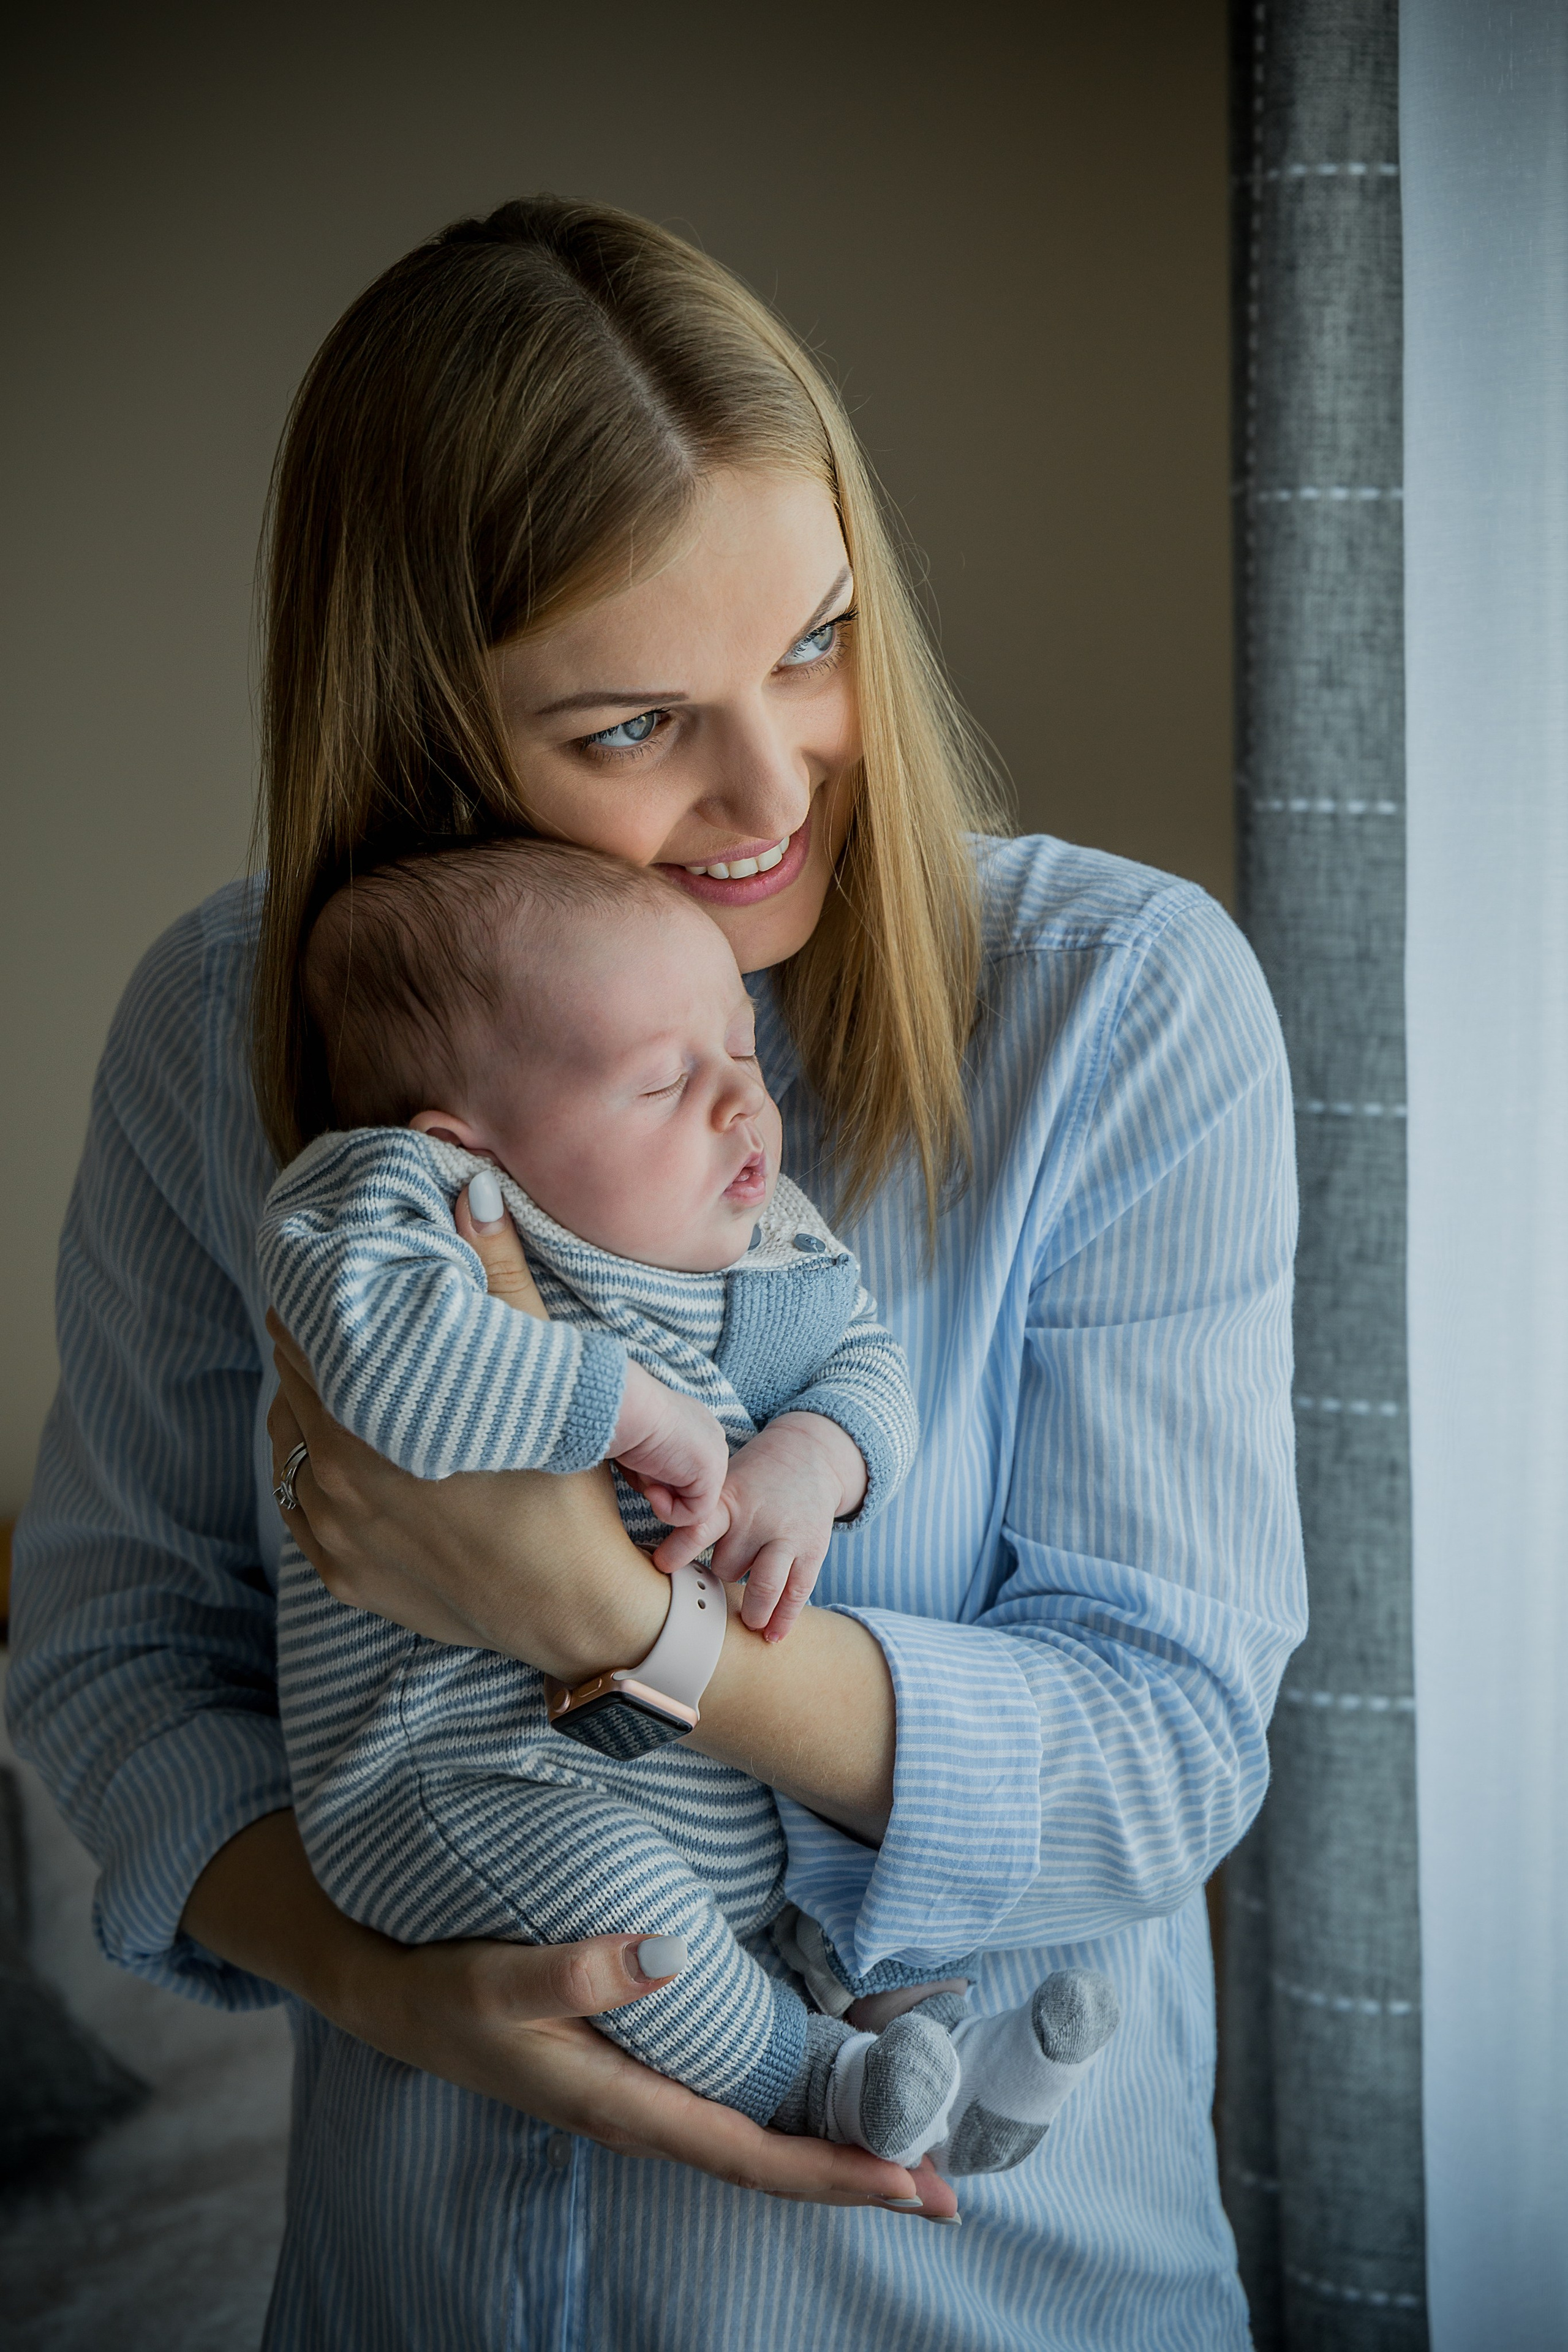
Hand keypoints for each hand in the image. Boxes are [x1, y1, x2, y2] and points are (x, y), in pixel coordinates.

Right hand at [179, 1812, 957, 2218]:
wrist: (390, 1993)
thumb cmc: (443, 1988)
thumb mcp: (496, 1976)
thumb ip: (576, 1971)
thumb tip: (667, 1954)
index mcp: (620, 2105)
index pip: (748, 2154)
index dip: (833, 2170)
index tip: (912, 2181)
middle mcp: (642, 2113)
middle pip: (768, 2161)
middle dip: (859, 2175)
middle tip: (951, 2187)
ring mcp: (642, 2096)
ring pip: (755, 2137)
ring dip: (832, 2148)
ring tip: (911, 2152)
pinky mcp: (639, 2069)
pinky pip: (732, 2105)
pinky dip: (789, 2112)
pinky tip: (826, 2097)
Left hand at [270, 1184, 899, 1842]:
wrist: (578, 1612)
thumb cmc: (568, 1490)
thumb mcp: (544, 1377)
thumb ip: (500, 1281)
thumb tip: (469, 1193)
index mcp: (369, 1416)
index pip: (304, 1328)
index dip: (322, 1295)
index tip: (346, 1274)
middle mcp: (333, 1474)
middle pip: (294, 1376)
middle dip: (321, 1343)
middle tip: (360, 1318)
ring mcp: (331, 1530)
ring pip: (294, 1438)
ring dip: (319, 1405)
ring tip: (368, 1385)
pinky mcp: (342, 1571)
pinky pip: (305, 1503)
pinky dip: (325, 1471)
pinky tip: (365, 1455)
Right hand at [611, 1363, 730, 1527]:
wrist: (627, 1408)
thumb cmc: (623, 1420)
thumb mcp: (642, 1443)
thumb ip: (655, 1462)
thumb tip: (654, 1487)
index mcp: (695, 1424)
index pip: (685, 1466)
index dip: (658, 1476)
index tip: (636, 1466)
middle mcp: (711, 1437)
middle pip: (689, 1484)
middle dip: (661, 1487)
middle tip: (640, 1470)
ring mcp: (715, 1456)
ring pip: (691, 1500)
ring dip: (662, 1498)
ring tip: (645, 1474)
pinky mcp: (712, 1476)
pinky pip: (695, 1514)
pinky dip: (669, 1513)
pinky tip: (652, 1492)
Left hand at [656, 1413, 867, 1640]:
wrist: (811, 1453)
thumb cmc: (753, 1476)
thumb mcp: (722, 1478)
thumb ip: (699, 1513)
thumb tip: (658, 1559)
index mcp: (729, 1499)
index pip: (698, 1527)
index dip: (677, 1550)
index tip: (661, 1567)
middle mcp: (758, 1520)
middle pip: (727, 1568)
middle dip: (720, 1578)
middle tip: (712, 1588)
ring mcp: (788, 1537)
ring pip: (764, 1588)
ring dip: (752, 1611)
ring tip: (747, 1623)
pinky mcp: (813, 1550)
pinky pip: (797, 1593)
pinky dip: (784, 1618)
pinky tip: (772, 1636)